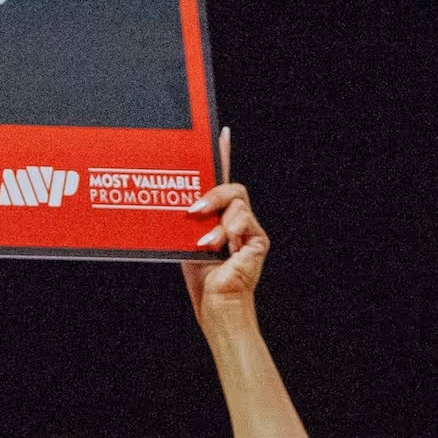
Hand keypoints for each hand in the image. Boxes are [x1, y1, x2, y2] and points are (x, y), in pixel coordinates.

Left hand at [182, 128, 267, 314]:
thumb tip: (178, 199)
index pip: (221, 180)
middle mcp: (236, 220)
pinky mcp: (259, 239)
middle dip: (213, 192)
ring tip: (205, 243)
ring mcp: (249, 229)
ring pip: (237, 201)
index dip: (222, 156)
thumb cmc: (201, 278)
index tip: (220, 134)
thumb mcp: (186, 240)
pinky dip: (229, 231)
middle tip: (194, 209)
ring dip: (216, 221)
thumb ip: (188, 219)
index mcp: (218, 217)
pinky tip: (220, 247)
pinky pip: (244, 219)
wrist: (216, 303)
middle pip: (231, 187)